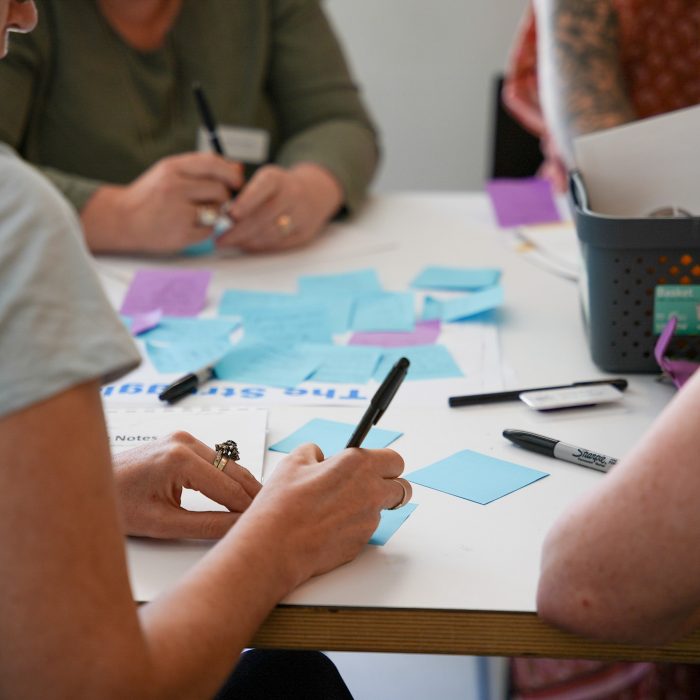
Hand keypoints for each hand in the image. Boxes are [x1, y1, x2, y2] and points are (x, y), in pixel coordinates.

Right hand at [81, 153, 242, 252]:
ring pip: (217, 211)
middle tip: (210, 201)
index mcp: (172, 168)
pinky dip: (204, 230)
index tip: (236, 181)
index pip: (213, 164)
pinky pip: (209, 231)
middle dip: (222, 197)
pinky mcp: (181, 235)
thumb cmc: (151, 195)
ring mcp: (177, 212)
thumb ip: (202, 169)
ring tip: (196, 213)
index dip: (231, 173)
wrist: (122, 219)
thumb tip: (238, 167)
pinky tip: (188, 226)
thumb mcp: (170, 173)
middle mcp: (174, 187)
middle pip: (220, 190)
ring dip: (214, 214)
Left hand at [113, 431, 260, 539]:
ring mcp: (183, 437)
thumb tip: (238, 527)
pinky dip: (226, 475)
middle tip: (270, 514)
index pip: (228, 487)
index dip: (248, 507)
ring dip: (240, 483)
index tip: (265, 522)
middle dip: (251, 493)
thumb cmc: (117, 505)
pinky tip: (234, 492)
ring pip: (226, 463)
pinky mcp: (180, 440)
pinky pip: (214, 458)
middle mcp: (184, 441)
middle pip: (233, 470)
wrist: (86, 486)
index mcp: (179, 459)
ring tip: (256, 507)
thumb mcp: (163, 524)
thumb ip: (206, 526)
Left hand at [218, 163, 342, 251]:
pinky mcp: (305, 233)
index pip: (262, 187)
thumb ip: (244, 193)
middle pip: (264, 217)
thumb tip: (221, 214)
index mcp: (278, 178)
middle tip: (220, 239)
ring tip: (231, 242)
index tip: (230, 215)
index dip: (246, 201)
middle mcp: (293, 195)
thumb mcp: (264, 180)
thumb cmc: (279, 188)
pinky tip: (247, 244)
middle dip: (238, 231)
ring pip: (269, 233)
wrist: (314, 193)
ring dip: (247, 241)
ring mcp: (301, 215)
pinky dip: (259, 246)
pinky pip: (278, 244)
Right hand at [238, 444, 409, 588]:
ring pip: (381, 510)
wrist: (275, 546)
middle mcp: (371, 492)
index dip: (384, 462)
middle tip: (369, 486)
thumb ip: (314, 453)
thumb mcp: (294, 462)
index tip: (374, 465)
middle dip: (389, 486)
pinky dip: (352, 527)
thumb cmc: (283, 505)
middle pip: (403, 488)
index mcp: (358, 465)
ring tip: (336, 508)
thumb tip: (318, 456)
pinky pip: (364, 530)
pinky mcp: (361, 543)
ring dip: (367, 507)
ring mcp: (368, 521)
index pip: (394, 460)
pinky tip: (328, 526)